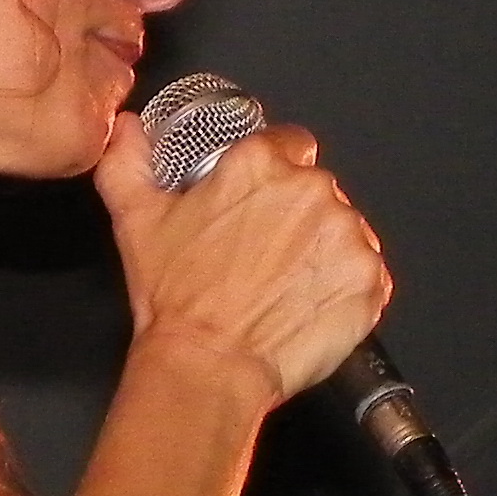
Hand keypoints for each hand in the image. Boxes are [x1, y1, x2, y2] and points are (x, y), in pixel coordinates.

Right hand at [95, 109, 388, 403]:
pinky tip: (308, 304)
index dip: (273, 174)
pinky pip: (367, 273)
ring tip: (283, 285)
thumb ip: (127, 161)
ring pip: (343, 229)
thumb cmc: (177, 299)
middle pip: (316, 188)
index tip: (261, 203)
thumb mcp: (135, 219)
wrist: (210, 364)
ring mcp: (346, 235)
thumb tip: (127, 131)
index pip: (288, 144)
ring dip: (322, 250)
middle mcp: (310, 190)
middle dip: (295, 215)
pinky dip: (344, 287)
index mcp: (259, 165)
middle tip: (262, 255)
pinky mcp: (369, 280)